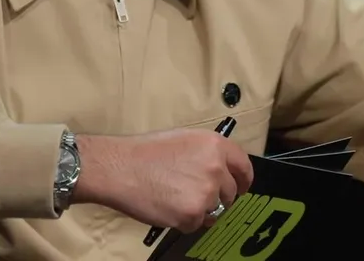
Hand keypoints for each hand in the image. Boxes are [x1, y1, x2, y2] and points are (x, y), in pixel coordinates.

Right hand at [73, 128, 253, 232]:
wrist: (120, 168)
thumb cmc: (145, 152)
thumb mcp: (184, 140)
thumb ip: (208, 154)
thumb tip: (222, 170)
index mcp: (215, 145)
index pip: (244, 167)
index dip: (243, 180)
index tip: (241, 187)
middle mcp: (216, 169)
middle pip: (230, 193)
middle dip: (216, 197)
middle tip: (192, 194)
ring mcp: (206, 193)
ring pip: (214, 210)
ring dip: (199, 209)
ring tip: (173, 196)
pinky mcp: (192, 215)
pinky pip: (196, 224)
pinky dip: (183, 221)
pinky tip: (166, 206)